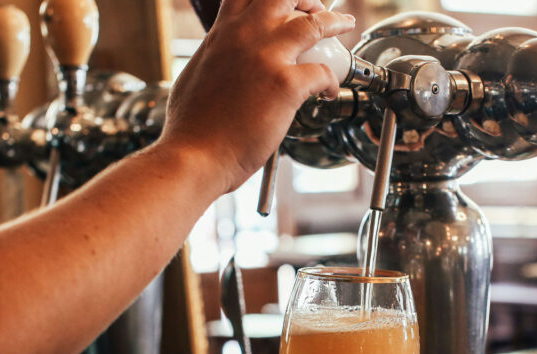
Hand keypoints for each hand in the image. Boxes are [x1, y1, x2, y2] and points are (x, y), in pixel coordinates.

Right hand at [158, 0, 355, 194]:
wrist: (194, 154)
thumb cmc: (192, 126)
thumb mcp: (197, 72)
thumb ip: (217, 56)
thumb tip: (223, 55)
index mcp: (223, 33)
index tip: (287, 5)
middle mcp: (245, 36)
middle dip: (306, 0)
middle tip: (316, 11)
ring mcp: (267, 58)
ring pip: (314, 23)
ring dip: (335, 22)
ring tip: (345, 26)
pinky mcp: (286, 85)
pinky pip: (324, 72)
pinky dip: (333, 81)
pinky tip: (330, 91)